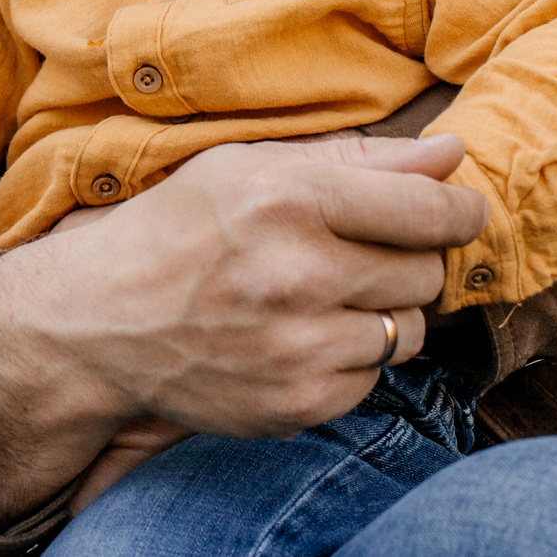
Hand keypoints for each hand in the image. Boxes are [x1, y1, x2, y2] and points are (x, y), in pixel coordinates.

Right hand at [0, 134, 484, 527]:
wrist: (98, 321)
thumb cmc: (177, 229)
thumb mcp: (249, 168)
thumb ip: (357, 160)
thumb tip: (452, 154)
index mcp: (288, 198)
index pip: (428, 211)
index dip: (457, 211)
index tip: (458, 211)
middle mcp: (297, 274)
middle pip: (426, 272)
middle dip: (410, 260)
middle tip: (361, 253)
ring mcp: (298, 347)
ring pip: (409, 331)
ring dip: (383, 313)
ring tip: (325, 297)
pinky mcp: (296, 403)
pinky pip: (373, 379)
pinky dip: (350, 359)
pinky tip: (299, 337)